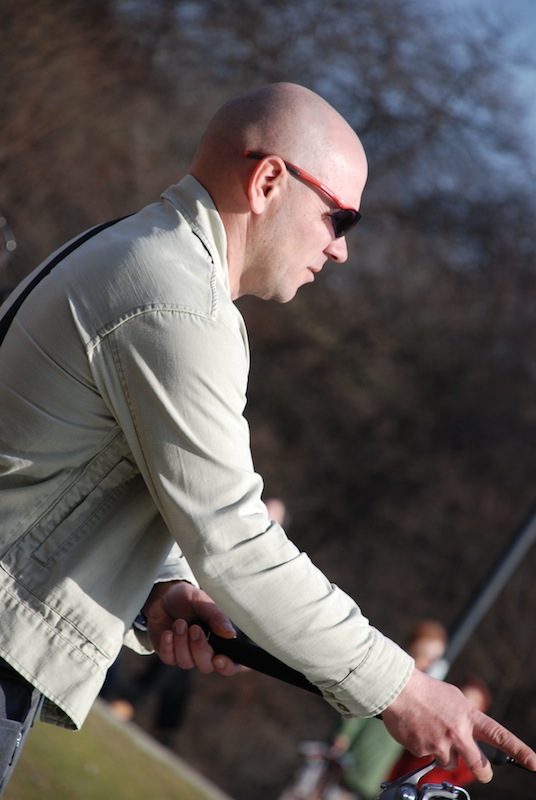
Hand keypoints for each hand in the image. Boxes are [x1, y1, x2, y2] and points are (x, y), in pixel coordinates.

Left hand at [141, 581, 240, 676]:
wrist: (164, 596)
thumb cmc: (188, 599)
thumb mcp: (204, 602)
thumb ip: (217, 617)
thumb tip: (230, 635)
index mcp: (219, 640)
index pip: (231, 664)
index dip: (228, 667)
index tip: (219, 658)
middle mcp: (204, 651)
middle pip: (206, 666)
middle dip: (200, 648)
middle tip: (194, 628)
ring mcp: (186, 654)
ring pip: (186, 663)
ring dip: (182, 643)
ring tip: (179, 623)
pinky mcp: (169, 654)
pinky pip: (169, 659)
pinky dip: (168, 646)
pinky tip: (167, 632)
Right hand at [382, 668, 535, 782]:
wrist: (397, 688)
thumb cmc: (426, 691)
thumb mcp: (454, 699)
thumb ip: (466, 719)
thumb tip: (472, 737)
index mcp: (468, 717)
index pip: (500, 737)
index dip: (519, 751)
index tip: (534, 763)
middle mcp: (458, 732)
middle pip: (479, 766)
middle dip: (481, 771)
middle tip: (479, 769)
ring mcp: (440, 743)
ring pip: (449, 762)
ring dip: (443, 753)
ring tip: (431, 731)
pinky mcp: (422, 750)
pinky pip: (427, 756)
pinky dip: (423, 746)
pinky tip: (416, 729)